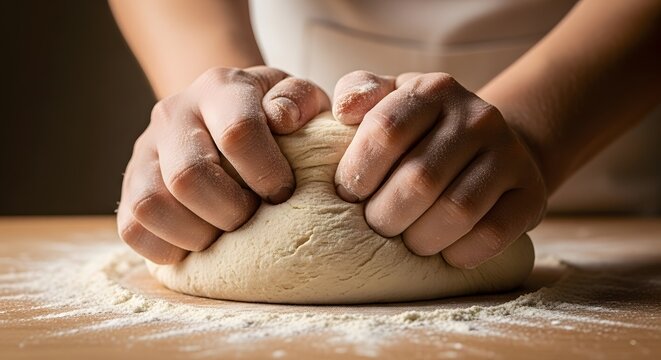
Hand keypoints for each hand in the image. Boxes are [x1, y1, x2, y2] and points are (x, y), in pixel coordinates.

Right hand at [117, 66, 329, 263]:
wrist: (223, 110)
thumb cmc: (270, 114)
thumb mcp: (296, 97)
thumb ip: (301, 99)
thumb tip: (282, 118)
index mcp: (221, 88)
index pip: (238, 132)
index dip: (267, 174)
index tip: (284, 193)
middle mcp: (174, 113)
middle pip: (188, 176)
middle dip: (231, 212)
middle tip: (252, 217)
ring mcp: (144, 149)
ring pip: (150, 205)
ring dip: (196, 235)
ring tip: (224, 234)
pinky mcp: (129, 184)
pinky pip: (131, 228)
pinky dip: (166, 248)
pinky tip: (197, 243)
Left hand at [333, 71, 546, 268]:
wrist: (491, 150)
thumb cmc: (423, 131)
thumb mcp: (390, 99)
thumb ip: (358, 92)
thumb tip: (344, 110)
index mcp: (433, 90)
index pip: (385, 131)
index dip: (358, 172)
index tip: (349, 194)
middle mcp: (477, 117)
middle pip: (419, 179)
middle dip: (385, 216)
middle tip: (377, 225)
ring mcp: (509, 155)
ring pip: (456, 210)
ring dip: (420, 239)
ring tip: (407, 240)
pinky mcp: (530, 193)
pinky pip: (492, 234)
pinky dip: (459, 253)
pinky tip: (444, 250)